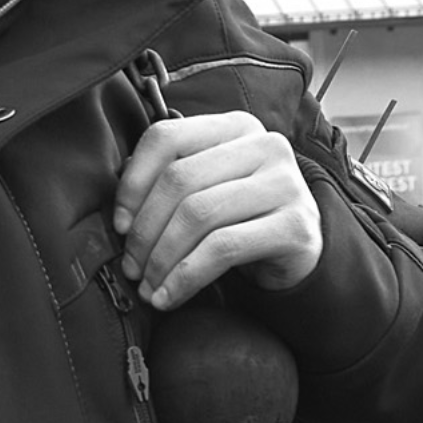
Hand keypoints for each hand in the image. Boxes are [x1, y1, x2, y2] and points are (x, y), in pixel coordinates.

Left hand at [113, 112, 321, 310]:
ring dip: (162, 259)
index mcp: (235, 126)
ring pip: (198, 215)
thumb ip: (172, 180)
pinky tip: (171, 296)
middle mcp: (264, 145)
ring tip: (149, 287)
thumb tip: (122, 208)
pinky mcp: (294, 224)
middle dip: (145, 232)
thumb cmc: (244, 218)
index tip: (120, 225)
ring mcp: (285, 182)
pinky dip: (186, 277)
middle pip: (179, 181)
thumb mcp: (209, 188)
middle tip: (131, 267)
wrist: (302, 252)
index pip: (167, 138)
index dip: (133, 184)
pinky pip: (223, 248)